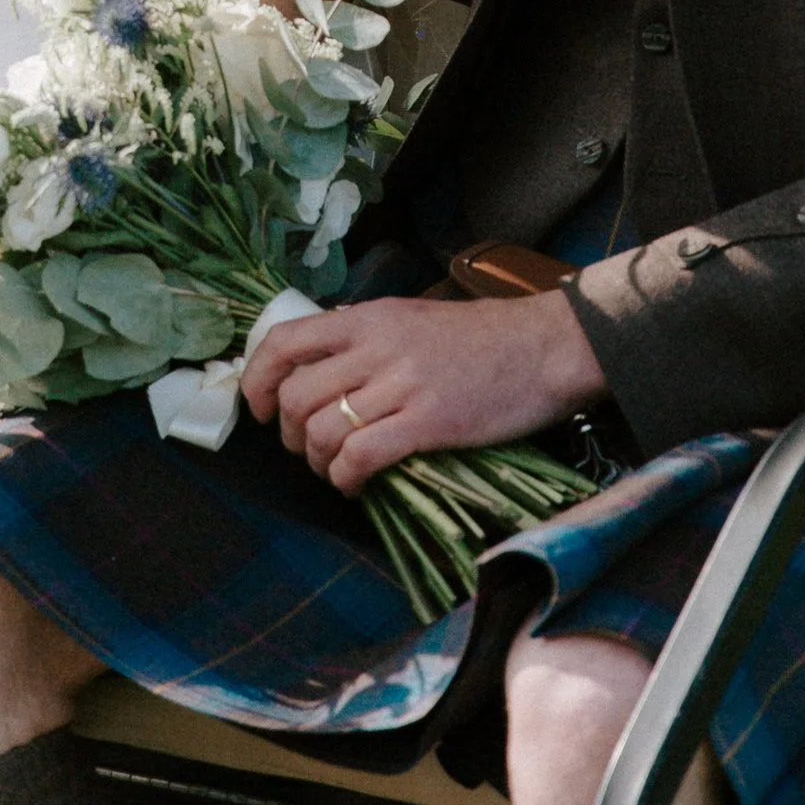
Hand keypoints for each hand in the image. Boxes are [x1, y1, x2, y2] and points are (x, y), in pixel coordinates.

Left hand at [245, 288, 604, 495]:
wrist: (546, 346)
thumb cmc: (484, 338)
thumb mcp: (412, 318)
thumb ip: (366, 338)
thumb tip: (322, 370)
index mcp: (369, 317)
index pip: (285, 341)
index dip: (258, 380)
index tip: (264, 410)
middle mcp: (377, 346)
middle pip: (299, 397)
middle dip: (292, 436)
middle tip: (311, 451)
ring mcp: (403, 384)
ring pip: (324, 431)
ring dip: (319, 463)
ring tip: (338, 471)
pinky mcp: (430, 421)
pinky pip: (361, 456)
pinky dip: (347, 479)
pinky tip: (358, 487)